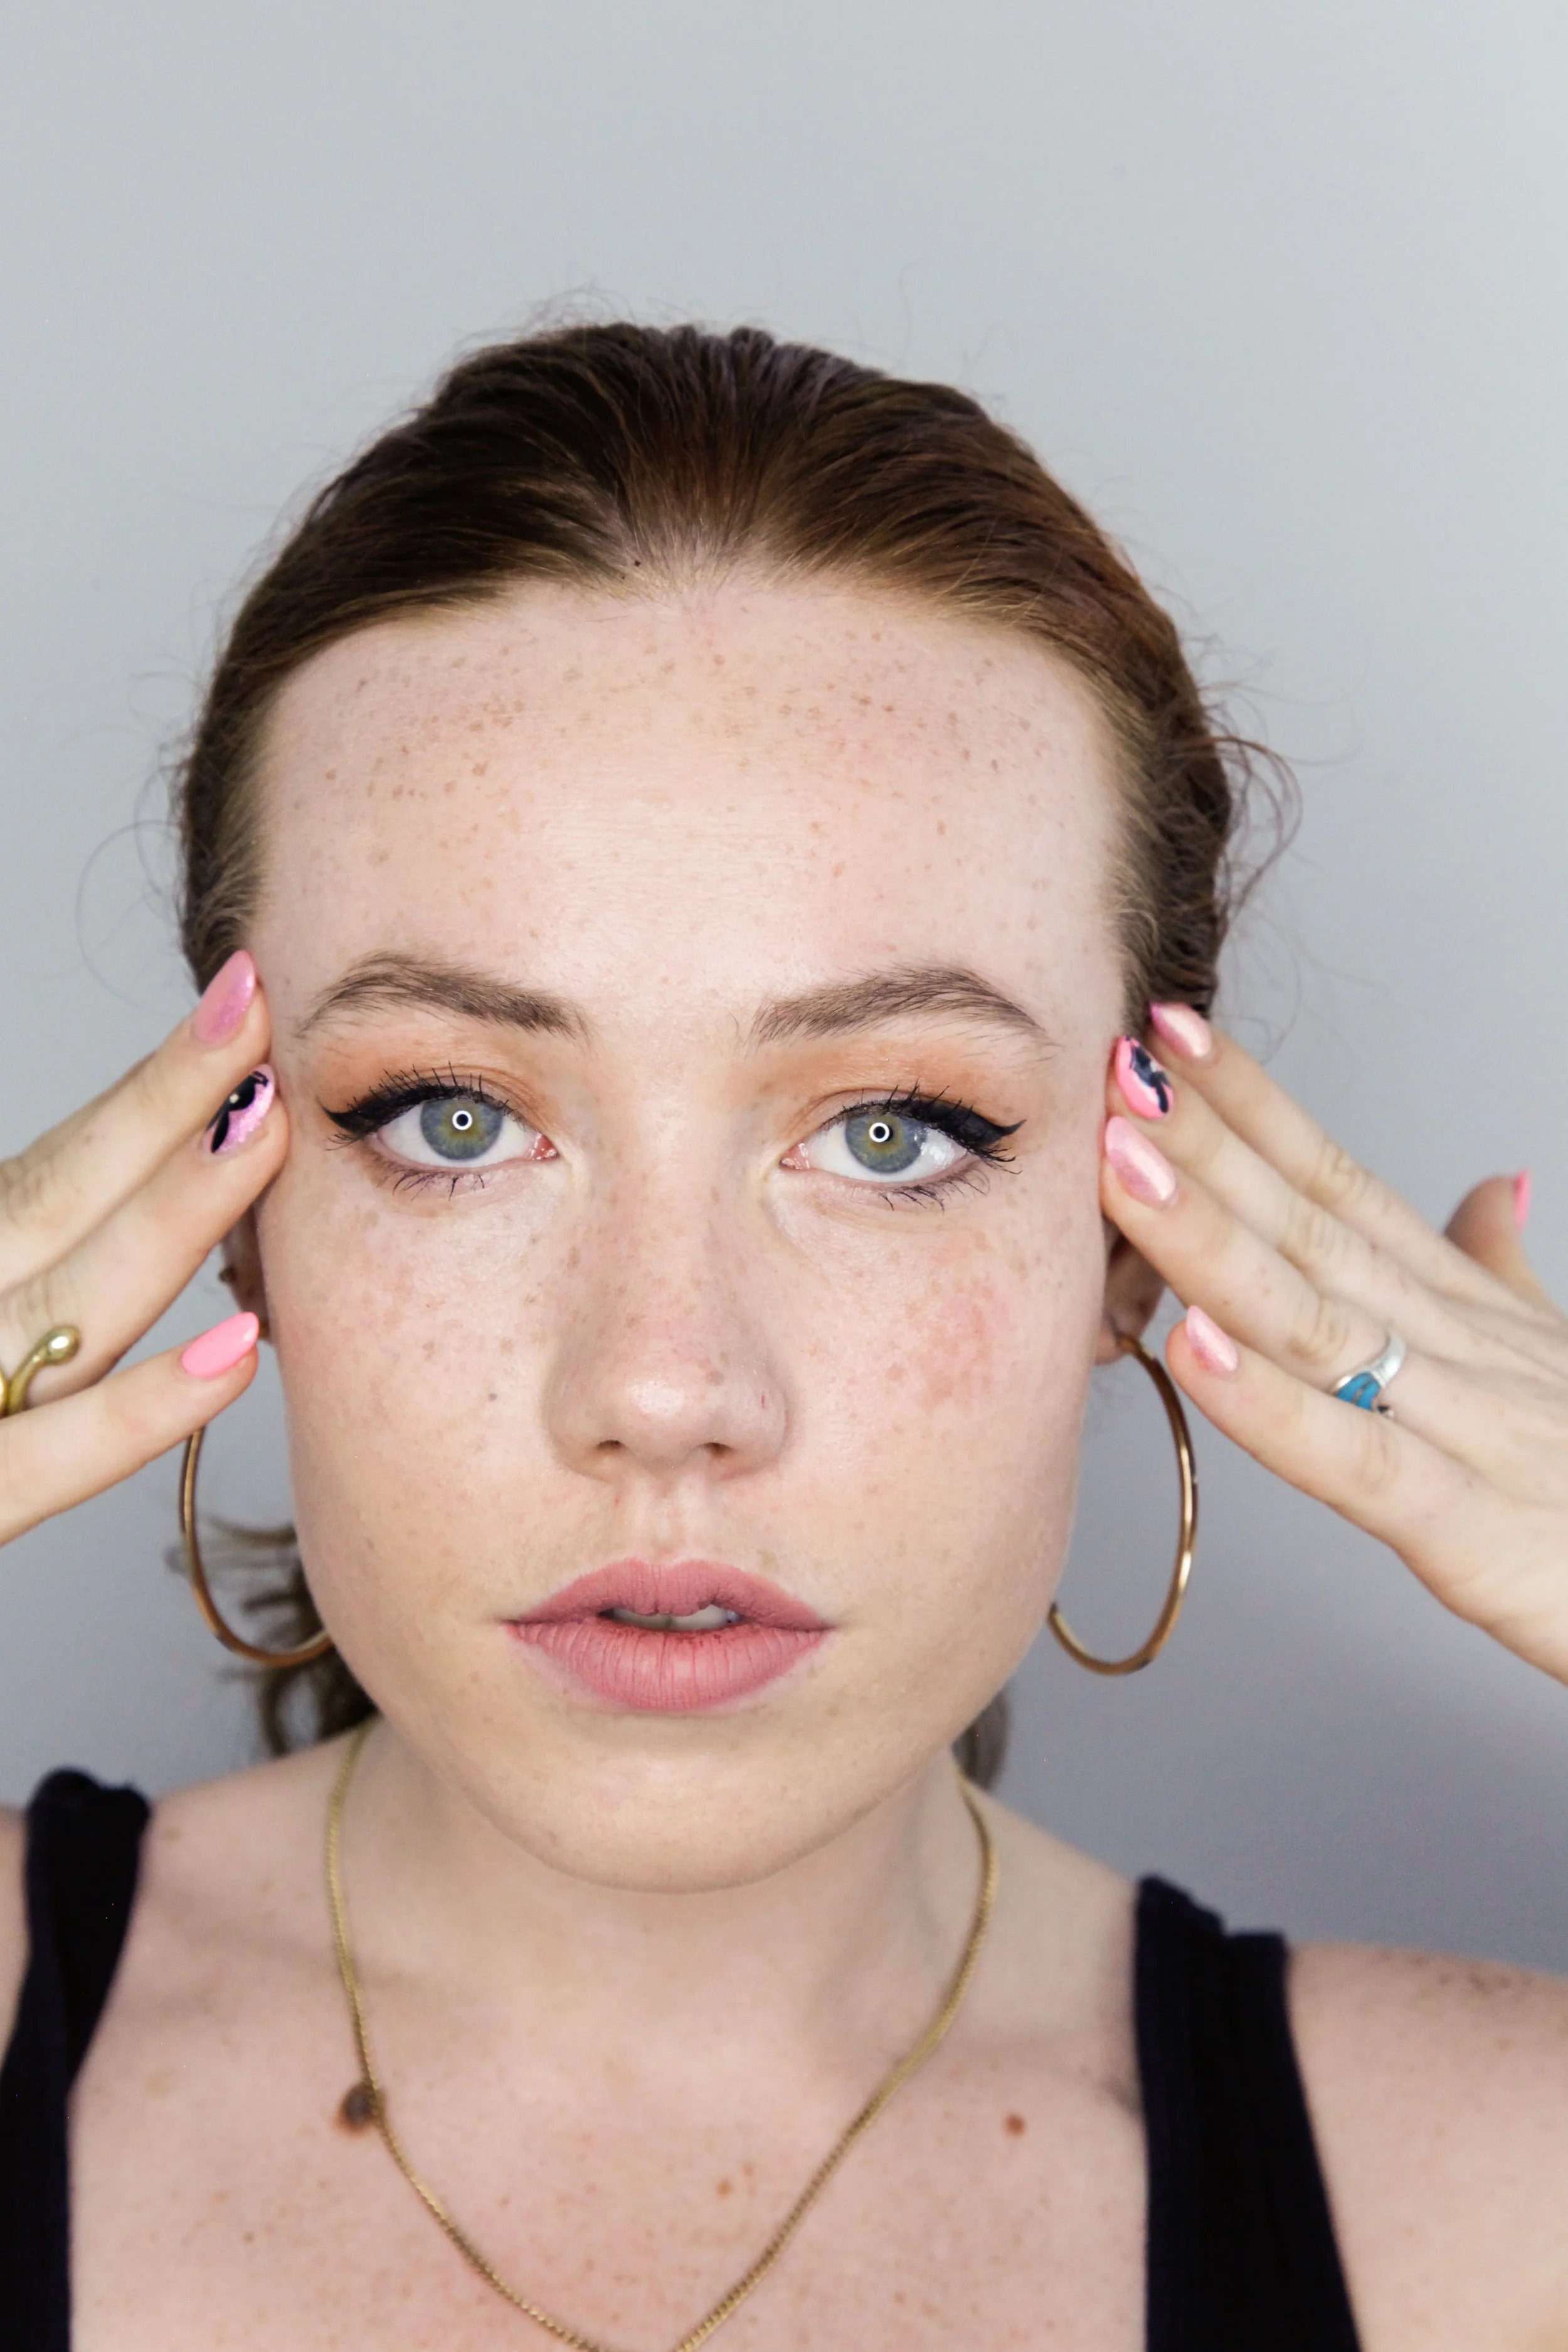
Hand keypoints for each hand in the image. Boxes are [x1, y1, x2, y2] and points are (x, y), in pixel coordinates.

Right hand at [0, 952, 284, 1545]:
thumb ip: (28, 1297)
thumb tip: (94, 1246)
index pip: (33, 1186)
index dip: (132, 1102)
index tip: (232, 1013)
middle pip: (37, 1212)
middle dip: (154, 1112)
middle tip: (253, 1011)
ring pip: (44, 1313)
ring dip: (158, 1221)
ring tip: (265, 1130)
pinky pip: (17, 1474)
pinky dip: (121, 1422)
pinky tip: (226, 1363)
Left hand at [1101, 1011, 1567, 1682]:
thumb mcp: (1552, 1352)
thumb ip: (1503, 1268)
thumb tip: (1496, 1185)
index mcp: (1453, 1305)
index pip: (1339, 1181)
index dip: (1252, 1107)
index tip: (1167, 1032)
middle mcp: (1450, 1345)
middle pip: (1308, 1228)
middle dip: (1208, 1146)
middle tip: (1118, 1067)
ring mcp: (1463, 1427)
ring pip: (1312, 1319)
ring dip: (1211, 1241)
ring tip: (1125, 1169)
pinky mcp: (1470, 1527)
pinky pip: (1355, 1459)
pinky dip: (1270, 1407)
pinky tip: (1194, 1347)